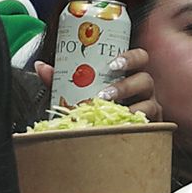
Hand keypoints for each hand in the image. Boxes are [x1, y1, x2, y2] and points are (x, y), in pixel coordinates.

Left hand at [31, 47, 158, 119]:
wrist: (104, 134)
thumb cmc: (96, 105)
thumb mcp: (78, 90)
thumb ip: (61, 78)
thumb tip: (41, 66)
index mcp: (129, 73)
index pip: (140, 57)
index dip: (130, 57)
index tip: (112, 64)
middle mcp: (143, 89)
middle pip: (145, 79)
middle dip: (125, 85)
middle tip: (103, 94)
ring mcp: (149, 107)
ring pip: (149, 103)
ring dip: (129, 107)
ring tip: (108, 114)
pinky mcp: (150, 127)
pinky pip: (148, 124)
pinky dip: (135, 125)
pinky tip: (120, 126)